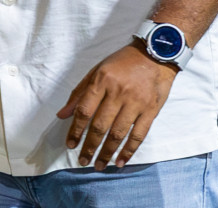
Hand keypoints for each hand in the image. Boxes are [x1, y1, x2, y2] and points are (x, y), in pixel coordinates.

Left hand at [57, 44, 177, 168]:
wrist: (155, 53)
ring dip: (107, 152)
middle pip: (100, 126)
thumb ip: (79, 93)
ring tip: (99, 165)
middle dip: (89, 147)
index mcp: (102, 80)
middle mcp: (118, 92)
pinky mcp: (151, 110)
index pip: (84, 111)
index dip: (75, 130)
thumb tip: (62, 115)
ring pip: (118, 134)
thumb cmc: (122, 62)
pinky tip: (120, 161)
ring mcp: (136, 102)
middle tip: (83, 161)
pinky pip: (139, 135)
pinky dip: (129, 151)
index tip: (70, 145)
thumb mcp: (97, 70)